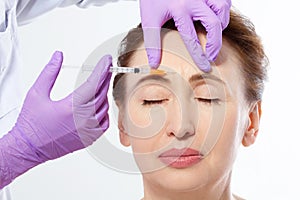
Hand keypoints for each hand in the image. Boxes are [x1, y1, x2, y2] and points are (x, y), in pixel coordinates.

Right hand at [0, 51, 111, 187]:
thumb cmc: (31, 125)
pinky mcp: (89, 139)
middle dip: (104, 78)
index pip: (94, 83)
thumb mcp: (37, 93)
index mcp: (72, 107)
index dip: (102, 69)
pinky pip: (104, 123)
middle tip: (105, 69)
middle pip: (101, 93)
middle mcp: (83, 119)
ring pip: (104, 107)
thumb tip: (58, 57)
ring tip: (99, 85)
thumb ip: (50, 72)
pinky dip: (104, 112)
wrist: (29, 148)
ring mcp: (88, 131)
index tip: (106, 60)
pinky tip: (99, 105)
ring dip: (103, 94)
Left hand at [140, 0, 230, 71]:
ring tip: (215, 34)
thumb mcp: (149, 19)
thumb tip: (154, 63)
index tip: (205, 66)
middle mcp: (194, 0)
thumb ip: (152, 42)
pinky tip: (217, 17)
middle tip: (212, 55)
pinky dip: (223, 10)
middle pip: (214, 24)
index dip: (199, 55)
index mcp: (180, 9)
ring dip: (222, 24)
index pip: (192, 38)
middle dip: (216, 43)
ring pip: (223, 9)